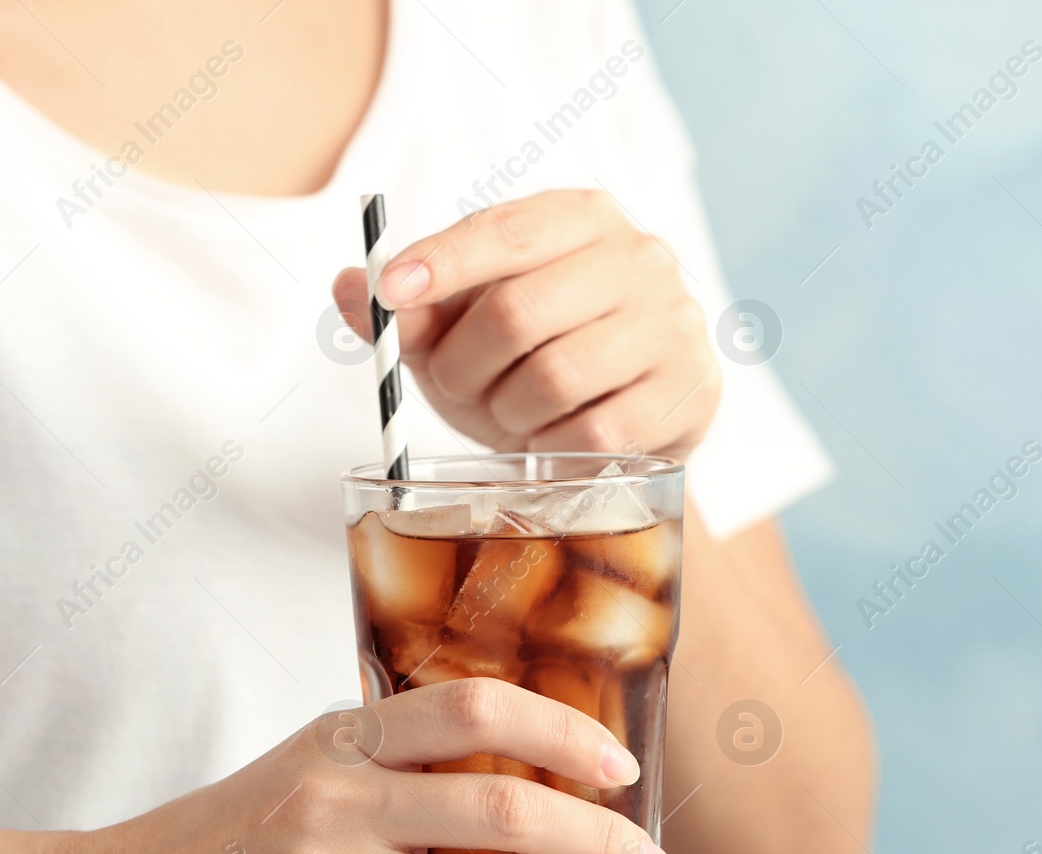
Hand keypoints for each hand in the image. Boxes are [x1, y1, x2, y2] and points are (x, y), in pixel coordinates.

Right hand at [63, 678, 671, 853]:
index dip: (562, 730)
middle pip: (498, 802)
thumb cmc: (210, 842)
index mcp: (340, 737)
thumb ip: (388, 765)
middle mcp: (336, 796)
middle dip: (595, 836)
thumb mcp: (300, 772)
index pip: (474, 707)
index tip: (618, 765)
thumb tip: (506, 779)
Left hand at [333, 189, 721, 459]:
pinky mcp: (691, 390)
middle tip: (453, 387)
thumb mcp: (470, 328)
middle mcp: (637, 257)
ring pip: (554, 378)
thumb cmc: (543, 357)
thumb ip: (413, 309)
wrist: (634, 417)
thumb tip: (349, 289)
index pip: (505, 230)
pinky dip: (553, 448)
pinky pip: (594, 433)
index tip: (390, 291)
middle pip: (517, 312)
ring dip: (507, 412)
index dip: (442, 261)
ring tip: (509, 414)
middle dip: (462, 365)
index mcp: (582, 217)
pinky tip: (551, 441)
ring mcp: (673, 322)